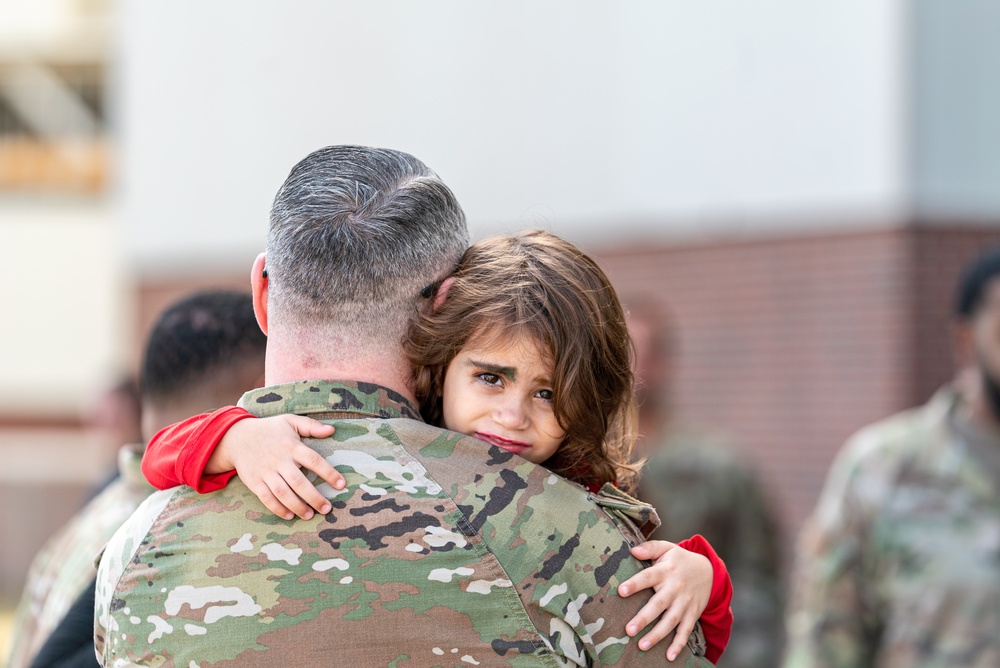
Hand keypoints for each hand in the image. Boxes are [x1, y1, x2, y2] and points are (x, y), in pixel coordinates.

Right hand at [208, 415, 342, 519]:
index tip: (342, 485)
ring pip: (283, 493)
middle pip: (299, 482)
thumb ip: (311, 426)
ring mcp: (266, 472)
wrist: (237, 437)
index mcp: (292, 446)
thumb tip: (332, 429)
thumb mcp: (290, 421)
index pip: (314, 461)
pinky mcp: (254, 482)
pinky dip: (277, 509)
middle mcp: (280, 460)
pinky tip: (289, 515)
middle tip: (327, 509)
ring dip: (297, 506)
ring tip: (310, 515)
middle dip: (314, 497)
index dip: (329, 473)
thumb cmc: (269, 429)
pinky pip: (266, 498)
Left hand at [618, 540, 712, 659]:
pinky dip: (679, 644)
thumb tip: (633, 550)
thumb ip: (650, 548)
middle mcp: (675, 588)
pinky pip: (686, 631)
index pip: (648, 577)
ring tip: (641, 646)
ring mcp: (685, 603)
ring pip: (671, 621)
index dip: (635, 584)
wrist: (709, 571)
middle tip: (628, 630)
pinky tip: (670, 656)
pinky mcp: (692, 614)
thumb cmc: (679, 560)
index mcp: (666, 570)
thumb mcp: (667, 548)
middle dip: (644, 618)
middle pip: (659, 604)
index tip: (621, 591)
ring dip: (657, 634)